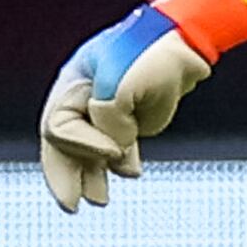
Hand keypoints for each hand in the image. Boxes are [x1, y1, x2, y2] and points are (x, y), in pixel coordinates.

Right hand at [37, 0, 246, 208]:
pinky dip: (119, 164)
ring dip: (93, 176)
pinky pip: (116, 147)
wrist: (187, 41)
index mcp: (73, 84)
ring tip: (100, 202)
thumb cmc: (150, 55)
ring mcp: (107, 108)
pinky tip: (130, 174)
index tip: (115, 153)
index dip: (84, 147)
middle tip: (71, 205)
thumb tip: (117, 155)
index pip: (60, 127)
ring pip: (89, 150)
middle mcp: (84, 97)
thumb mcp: (120, 89)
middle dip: (67, 175)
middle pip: (62, 143)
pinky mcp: (131, 116)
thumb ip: (109, 124)